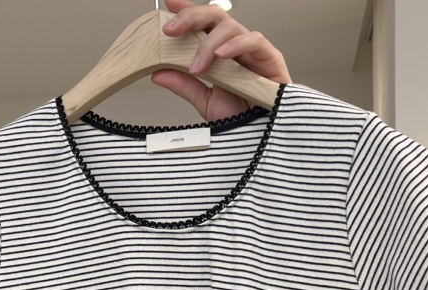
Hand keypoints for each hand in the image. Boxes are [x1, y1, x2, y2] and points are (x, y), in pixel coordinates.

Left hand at [153, 0, 290, 120]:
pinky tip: (221, 56)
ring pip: (230, 27)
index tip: (168, 3)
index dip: (186, 10)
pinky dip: (236, 45)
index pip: (202, 23)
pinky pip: (254, 41)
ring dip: (209, 44)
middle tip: (171, 29)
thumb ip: (184, 86)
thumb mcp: (205, 102)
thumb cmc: (239, 118)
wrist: (259, 138)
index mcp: (218, 52)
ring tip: (197, 66)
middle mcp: (235, 46)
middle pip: (214, 16)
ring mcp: (252, 50)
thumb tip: (157, 74)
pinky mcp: (271, 58)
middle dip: (191, 17)